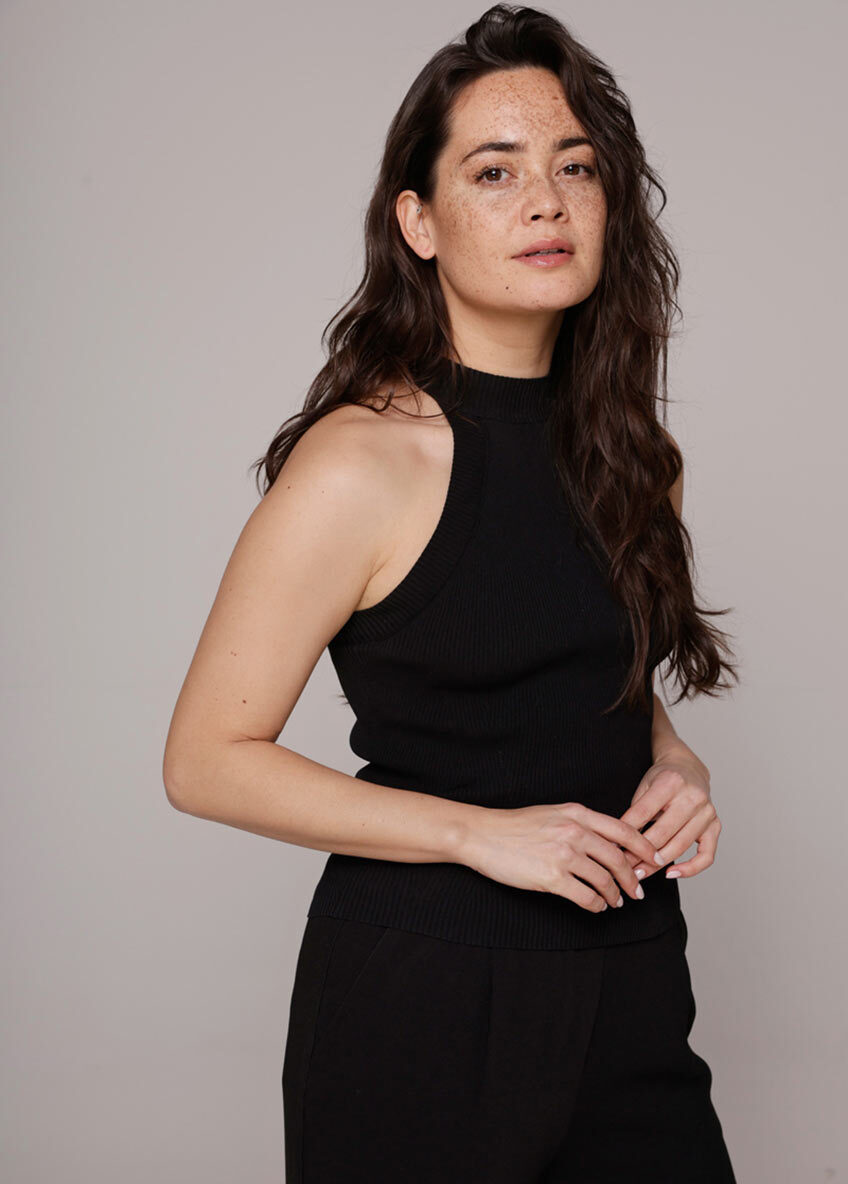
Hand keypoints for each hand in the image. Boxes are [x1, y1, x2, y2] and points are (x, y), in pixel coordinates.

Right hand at [460, 802, 665, 912]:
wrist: (482, 834)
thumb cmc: (515, 826)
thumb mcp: (553, 813)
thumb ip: (580, 824)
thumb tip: (607, 844)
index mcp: (577, 813)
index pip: (623, 830)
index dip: (643, 847)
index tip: (654, 860)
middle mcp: (574, 832)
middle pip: (618, 858)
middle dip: (633, 878)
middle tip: (638, 890)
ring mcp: (563, 854)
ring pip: (604, 880)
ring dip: (614, 895)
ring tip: (616, 902)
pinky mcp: (551, 877)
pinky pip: (585, 897)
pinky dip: (596, 906)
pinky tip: (596, 907)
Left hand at [619, 750, 720, 881]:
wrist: (689, 769)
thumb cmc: (663, 779)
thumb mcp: (645, 786)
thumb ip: (636, 810)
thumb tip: (620, 841)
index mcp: (671, 782)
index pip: (644, 812)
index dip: (626, 832)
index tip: (613, 847)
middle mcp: (693, 797)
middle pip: (662, 833)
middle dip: (640, 853)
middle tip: (623, 866)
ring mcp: (707, 813)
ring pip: (680, 846)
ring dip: (657, 864)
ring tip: (640, 872)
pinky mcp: (715, 826)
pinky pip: (706, 855)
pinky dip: (691, 869)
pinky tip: (671, 873)